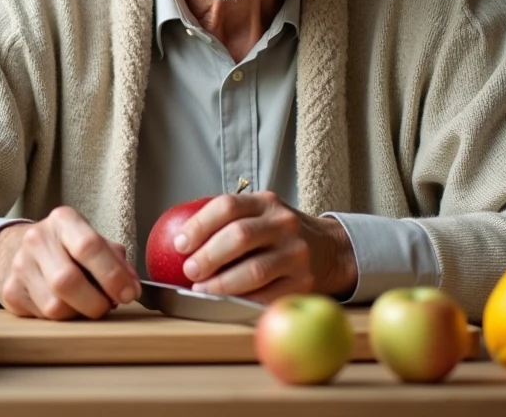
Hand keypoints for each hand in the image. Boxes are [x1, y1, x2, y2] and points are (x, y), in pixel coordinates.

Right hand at [0, 206, 141, 319]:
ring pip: (55, 306)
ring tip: (85, 304)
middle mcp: (37, 239)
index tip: (128, 293)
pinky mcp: (10, 291)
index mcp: (63, 220)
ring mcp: (20, 265)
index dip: (113, 275)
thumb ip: (116, 260)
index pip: (89, 246)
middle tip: (107, 305)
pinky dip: (62, 318)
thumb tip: (132, 287)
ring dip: (79, 314)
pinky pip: (43, 317)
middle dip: (96, 302)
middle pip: (68, 281)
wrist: (15, 250)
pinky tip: (65, 305)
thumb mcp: (90, 241)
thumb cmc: (65, 248)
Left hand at [174, 191, 356, 301]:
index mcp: (266, 202)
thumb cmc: (276, 234)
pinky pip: (268, 296)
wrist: (328, 249)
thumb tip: (176, 242)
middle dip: (208, 256)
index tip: (179, 244)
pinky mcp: (304, 282)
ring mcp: (296, 254)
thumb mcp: (258, 214)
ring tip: (201, 290)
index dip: (199, 225)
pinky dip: (243, 301)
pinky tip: (225, 304)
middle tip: (189, 270)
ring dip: (222, 284)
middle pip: (239, 237)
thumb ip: (225, 221)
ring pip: (254, 270)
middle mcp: (284, 224)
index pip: (227, 206)